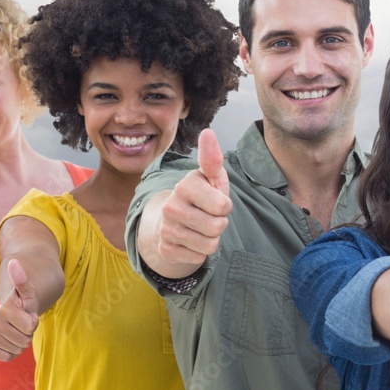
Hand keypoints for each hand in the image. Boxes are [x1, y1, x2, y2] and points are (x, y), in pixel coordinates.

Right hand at [0, 259, 39, 360]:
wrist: (7, 311)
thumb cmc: (21, 302)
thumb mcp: (27, 293)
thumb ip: (23, 280)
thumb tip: (14, 262)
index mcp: (3, 309)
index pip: (31, 327)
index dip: (33, 321)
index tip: (27, 313)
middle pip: (25, 341)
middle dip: (27, 333)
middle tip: (21, 323)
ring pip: (17, 350)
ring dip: (20, 341)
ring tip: (15, 329)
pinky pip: (8, 357)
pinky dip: (12, 351)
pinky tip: (8, 339)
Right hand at [152, 128, 231, 266]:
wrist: (173, 220)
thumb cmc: (201, 196)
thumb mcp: (211, 178)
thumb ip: (212, 158)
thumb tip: (208, 131)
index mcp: (185, 185)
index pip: (223, 206)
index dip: (224, 206)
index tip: (214, 200)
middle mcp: (171, 205)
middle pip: (217, 227)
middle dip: (218, 224)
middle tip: (207, 216)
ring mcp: (166, 228)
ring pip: (209, 245)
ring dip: (210, 239)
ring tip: (200, 228)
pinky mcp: (165, 248)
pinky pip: (198, 258)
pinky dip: (199, 252)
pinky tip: (190, 240)